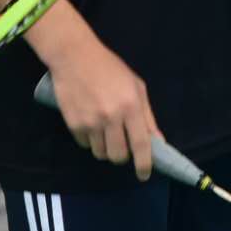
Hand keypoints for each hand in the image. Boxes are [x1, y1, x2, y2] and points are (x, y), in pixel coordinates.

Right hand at [41, 32, 162, 179]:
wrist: (73, 55)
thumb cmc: (109, 68)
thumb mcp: (136, 86)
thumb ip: (147, 116)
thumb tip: (157, 142)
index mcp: (131, 106)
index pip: (141, 145)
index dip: (144, 164)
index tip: (144, 175)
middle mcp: (111, 117)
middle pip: (118, 156)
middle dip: (121, 156)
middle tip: (120, 145)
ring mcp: (91, 122)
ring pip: (100, 153)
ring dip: (104, 148)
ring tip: (103, 131)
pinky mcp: (73, 123)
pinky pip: (84, 144)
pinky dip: (89, 140)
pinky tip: (89, 123)